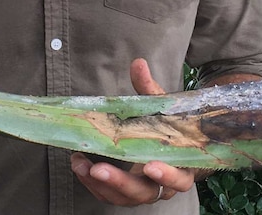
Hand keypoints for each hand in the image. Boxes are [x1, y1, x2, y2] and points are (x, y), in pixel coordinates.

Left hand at [70, 58, 197, 205]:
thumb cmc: (168, 124)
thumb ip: (149, 88)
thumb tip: (138, 63)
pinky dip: (93, 184)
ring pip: (125, 198)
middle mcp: (164, 184)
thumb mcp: (161, 105)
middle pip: (146, 194)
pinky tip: (79, 165)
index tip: (149, 166)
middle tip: (99, 170)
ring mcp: (144, 190)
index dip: (166, 175)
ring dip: (101, 185)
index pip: (179, 178)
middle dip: (121, 184)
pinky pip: (110, 195)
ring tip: (80, 165)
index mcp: (181, 165)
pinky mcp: (127, 191)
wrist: (170, 143)